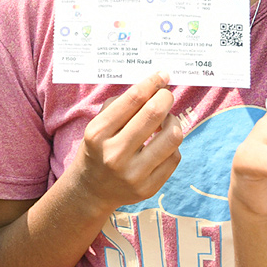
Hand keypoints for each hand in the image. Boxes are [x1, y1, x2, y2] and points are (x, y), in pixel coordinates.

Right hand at [66, 71, 182, 217]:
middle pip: (154, 113)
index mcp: (98, 133)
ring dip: (173, 122)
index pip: (133, 99)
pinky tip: (161, 145)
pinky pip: (175, 157)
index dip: (153, 82)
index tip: (163, 75)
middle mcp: (115, 154)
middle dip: (166, 98)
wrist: (91, 191)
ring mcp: (133, 174)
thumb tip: (156, 86)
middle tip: (166, 95)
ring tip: (166, 121)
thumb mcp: (98, 124)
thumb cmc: (99, 148)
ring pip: (172, 136)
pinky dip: (171, 145)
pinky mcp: (148, 188)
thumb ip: (123, 104)